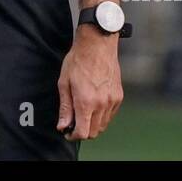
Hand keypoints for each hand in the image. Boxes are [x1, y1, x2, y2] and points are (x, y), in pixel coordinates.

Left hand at [56, 25, 122, 140]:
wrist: (97, 44)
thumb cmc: (78, 60)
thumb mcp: (64, 83)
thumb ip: (65, 107)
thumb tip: (62, 125)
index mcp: (86, 102)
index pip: (83, 132)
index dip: (73, 135)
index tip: (67, 132)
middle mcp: (101, 104)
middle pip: (94, 132)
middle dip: (82, 131)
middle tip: (73, 122)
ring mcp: (112, 100)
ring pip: (103, 125)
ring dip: (92, 124)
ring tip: (83, 113)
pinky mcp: (118, 96)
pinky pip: (110, 115)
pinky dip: (102, 116)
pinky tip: (94, 106)